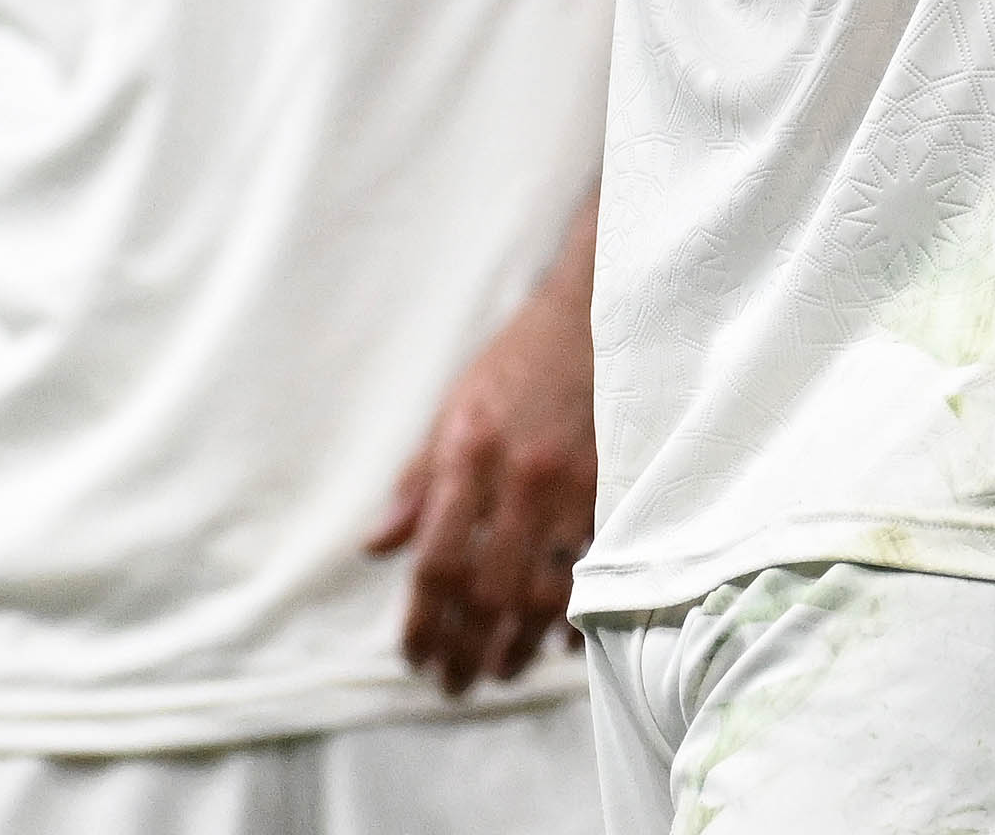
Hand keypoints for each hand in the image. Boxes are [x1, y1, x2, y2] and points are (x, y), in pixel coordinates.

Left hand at [368, 271, 596, 690]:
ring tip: (503, 670)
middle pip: (489, 590)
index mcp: (469, 455)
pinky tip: (562, 639)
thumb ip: (416, 482)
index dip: (423, 621)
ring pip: (546, 590)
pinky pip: (596, 568)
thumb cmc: (517, 362)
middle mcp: (521, 477)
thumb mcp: (452, 409)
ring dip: (520, 643)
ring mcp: (575, 485)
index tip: (413, 654)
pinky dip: (579, 611)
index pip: (437, 561)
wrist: (595, 312)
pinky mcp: (617, 487)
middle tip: (455, 683)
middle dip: (468, 649)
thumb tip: (377, 548)